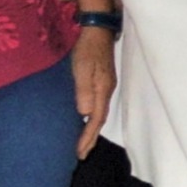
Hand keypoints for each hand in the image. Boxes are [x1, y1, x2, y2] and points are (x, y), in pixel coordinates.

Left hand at [69, 29, 116, 157]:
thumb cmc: (88, 49)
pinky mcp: (102, 82)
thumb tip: (85, 114)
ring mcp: (106, 86)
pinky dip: (92, 119)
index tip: (80, 152)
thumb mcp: (83, 68)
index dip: (88, 137)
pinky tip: (86, 120)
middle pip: (100, 120)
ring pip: (100, 114)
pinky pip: (98, 107)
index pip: (97, 120)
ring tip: (83, 144)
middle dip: (91, 139)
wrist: (97, 30)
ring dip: (92, 131)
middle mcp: (107, 91)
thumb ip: (84, 91)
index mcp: (103, 90)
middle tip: (82, 155)